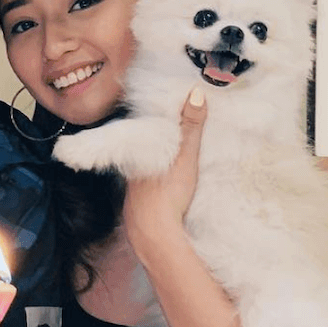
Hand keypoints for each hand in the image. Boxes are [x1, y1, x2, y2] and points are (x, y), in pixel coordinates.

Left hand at [123, 87, 207, 244]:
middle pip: (143, 148)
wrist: (153, 232)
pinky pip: (142, 184)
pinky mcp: (135, 204)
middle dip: (155, 139)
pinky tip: (159, 182)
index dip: (158, 119)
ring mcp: (131, 187)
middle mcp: (133, 167)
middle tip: (171, 130)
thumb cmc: (169, 193)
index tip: (170, 108)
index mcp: (142, 152)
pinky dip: (150, 178)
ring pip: (142, 166)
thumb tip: (196, 94)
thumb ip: (190, 128)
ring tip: (167, 153)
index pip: (147, 128)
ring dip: (153, 160)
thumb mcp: (185, 158)